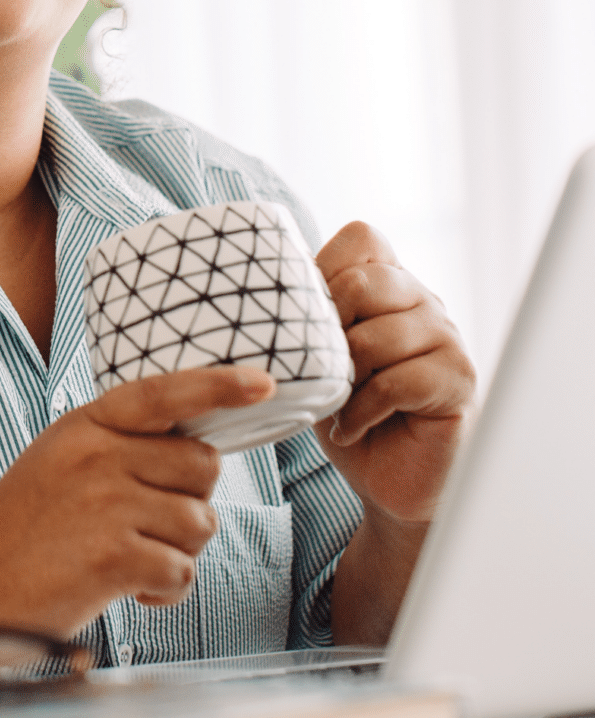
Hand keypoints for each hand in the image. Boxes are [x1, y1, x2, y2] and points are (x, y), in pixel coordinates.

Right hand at [0, 366, 275, 637]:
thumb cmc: (21, 529)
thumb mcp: (60, 461)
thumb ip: (118, 447)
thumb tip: (199, 454)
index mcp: (85, 424)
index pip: (163, 393)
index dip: (219, 384)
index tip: (265, 381)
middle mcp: (97, 454)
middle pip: (203, 464)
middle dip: (192, 499)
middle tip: (148, 525)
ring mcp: (105, 503)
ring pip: (200, 521)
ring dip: (177, 551)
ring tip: (127, 560)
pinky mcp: (112, 556)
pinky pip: (182, 570)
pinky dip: (164, 590)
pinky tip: (126, 589)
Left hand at [315, 223, 475, 525]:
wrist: (386, 479)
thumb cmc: (346, 409)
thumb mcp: (315, 354)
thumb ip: (304, 315)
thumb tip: (257, 287)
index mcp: (390, 282)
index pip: (361, 238)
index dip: (325, 268)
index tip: (306, 316)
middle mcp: (424, 299)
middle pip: (364, 282)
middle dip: (328, 329)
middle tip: (320, 369)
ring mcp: (447, 337)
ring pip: (377, 336)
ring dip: (343, 378)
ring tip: (337, 403)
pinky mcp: (459, 379)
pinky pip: (397, 382)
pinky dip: (362, 410)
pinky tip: (352, 427)